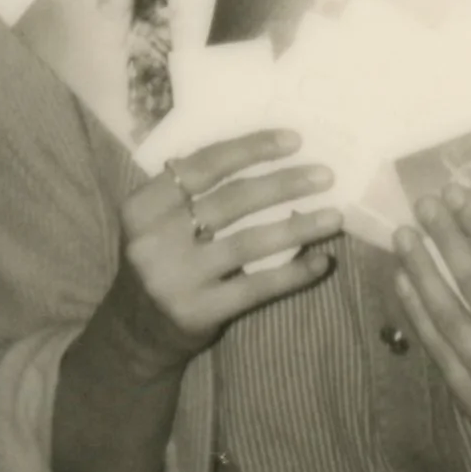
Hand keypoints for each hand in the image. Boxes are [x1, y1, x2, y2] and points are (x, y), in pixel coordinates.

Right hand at [108, 128, 344, 364]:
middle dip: (283, 184)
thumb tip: (265, 155)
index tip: (294, 140)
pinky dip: (293, 273)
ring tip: (335, 216)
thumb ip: (190, 190)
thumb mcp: (156, 220)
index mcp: (143, 205)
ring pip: (248, 243)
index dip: (250, 149)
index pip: (203, 166)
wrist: (135, 330)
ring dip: (298, 227)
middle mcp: (154, 239)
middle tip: (325, 175)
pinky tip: (321, 261)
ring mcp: (176, 278)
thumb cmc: (159, 259)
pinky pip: (256, 287)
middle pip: (231, 201)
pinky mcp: (198, 312)